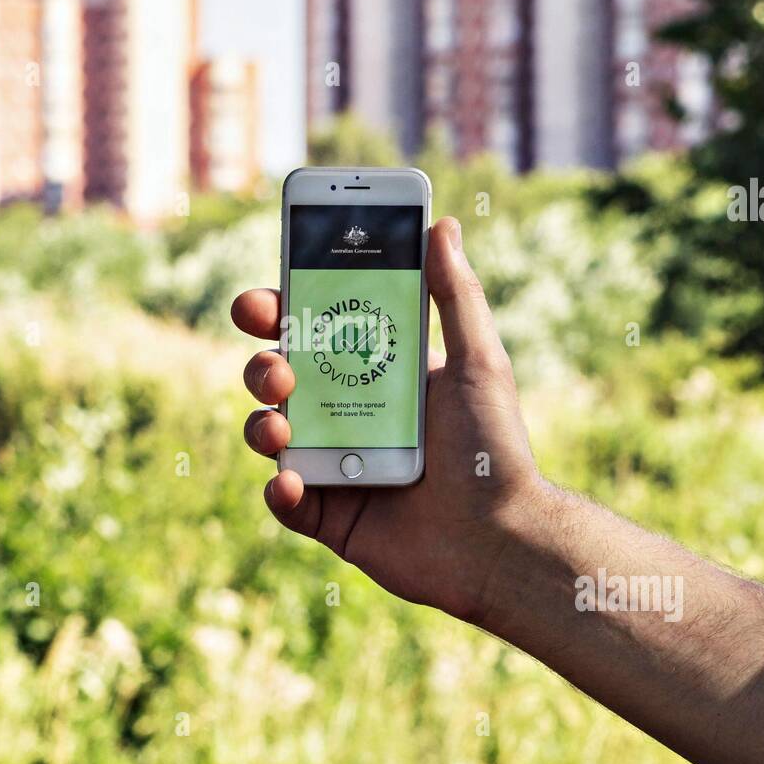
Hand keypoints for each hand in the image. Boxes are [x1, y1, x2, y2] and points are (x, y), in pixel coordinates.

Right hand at [232, 216, 545, 623]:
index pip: (315, 332)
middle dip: (262, 366)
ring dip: (260, 424)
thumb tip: (443, 224)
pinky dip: (280, 492)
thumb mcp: (478, 362)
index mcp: (377, 372)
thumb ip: (456, 295)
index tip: (261, 302)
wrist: (502, 540)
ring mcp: (335, 465)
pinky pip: (286, 501)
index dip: (279, 313)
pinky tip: (293, 483)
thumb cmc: (496, 449)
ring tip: (281, 428)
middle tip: (279, 367)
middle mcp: (350, 414)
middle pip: (279, 378)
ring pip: (271, 434)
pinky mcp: (332, 517)